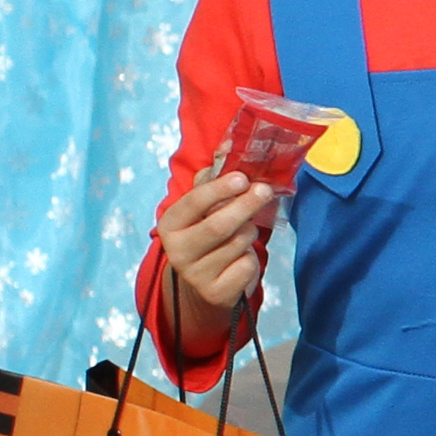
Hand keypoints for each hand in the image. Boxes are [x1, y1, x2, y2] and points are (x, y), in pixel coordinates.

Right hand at [156, 169, 273, 318]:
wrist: (207, 282)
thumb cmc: (209, 233)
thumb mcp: (205, 207)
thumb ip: (213, 177)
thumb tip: (228, 142)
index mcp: (170, 224)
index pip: (193, 202)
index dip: (219, 189)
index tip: (242, 178)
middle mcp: (176, 251)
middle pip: (218, 226)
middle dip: (245, 206)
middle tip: (265, 191)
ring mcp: (195, 275)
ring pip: (238, 244)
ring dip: (251, 233)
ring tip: (245, 232)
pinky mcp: (216, 293)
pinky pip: (246, 268)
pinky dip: (252, 260)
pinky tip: (241, 259)